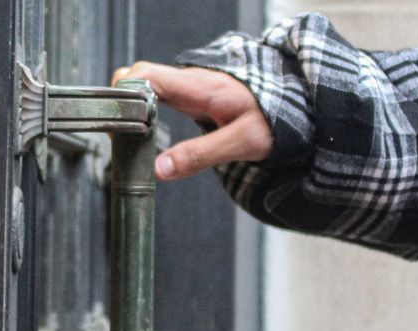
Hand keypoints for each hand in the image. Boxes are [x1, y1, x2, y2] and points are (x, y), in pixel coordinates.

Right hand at [112, 62, 271, 180]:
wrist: (298, 110)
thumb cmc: (275, 123)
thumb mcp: (240, 144)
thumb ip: (198, 156)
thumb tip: (159, 169)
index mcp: (200, 87)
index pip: (147, 75)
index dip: (124, 93)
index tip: (120, 121)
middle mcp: (192, 81)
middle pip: (140, 75)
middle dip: (122, 99)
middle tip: (119, 131)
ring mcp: (191, 85)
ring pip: (147, 83)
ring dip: (132, 103)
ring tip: (128, 134)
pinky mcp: (193, 94)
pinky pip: (159, 92)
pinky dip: (145, 106)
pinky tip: (145, 129)